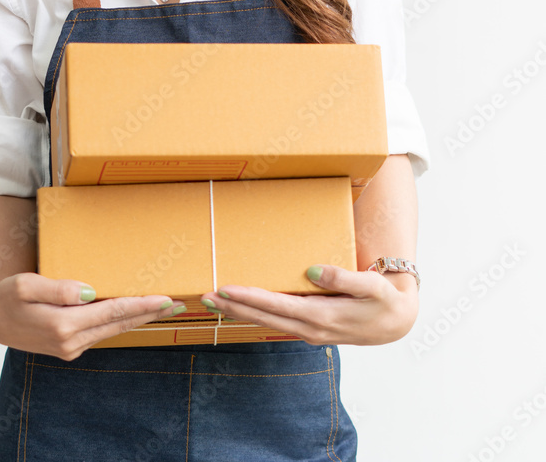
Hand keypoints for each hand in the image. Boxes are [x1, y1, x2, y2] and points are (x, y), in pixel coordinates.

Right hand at [0, 272, 185, 358]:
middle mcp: (70, 341)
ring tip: (162, 307)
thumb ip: (57, 288)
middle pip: (118, 324)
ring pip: (112, 330)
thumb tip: (88, 291)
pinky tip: (132, 313)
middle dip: (149, 313)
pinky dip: (120, 322)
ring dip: (137, 318)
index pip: (112, 312)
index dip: (140, 305)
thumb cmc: (7, 296)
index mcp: (62, 325)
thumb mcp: (25, 285)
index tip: (165, 299)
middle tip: (177, 303)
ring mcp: (70, 347)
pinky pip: (101, 332)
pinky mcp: (69, 346)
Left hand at [200, 264, 419, 345]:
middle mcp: (310, 328)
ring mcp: (308, 331)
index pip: (276, 306)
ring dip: (240, 312)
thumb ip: (342, 277)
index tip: (225, 288)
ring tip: (215, 301)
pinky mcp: (310, 328)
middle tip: (204, 295)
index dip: (249, 297)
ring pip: (266, 322)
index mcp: (322, 316)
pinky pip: (276, 322)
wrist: (396, 322)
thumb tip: (311, 270)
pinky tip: (243, 307)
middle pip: (263, 317)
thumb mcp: (370, 286)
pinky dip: (256, 314)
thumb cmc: (383, 301)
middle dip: (233, 306)